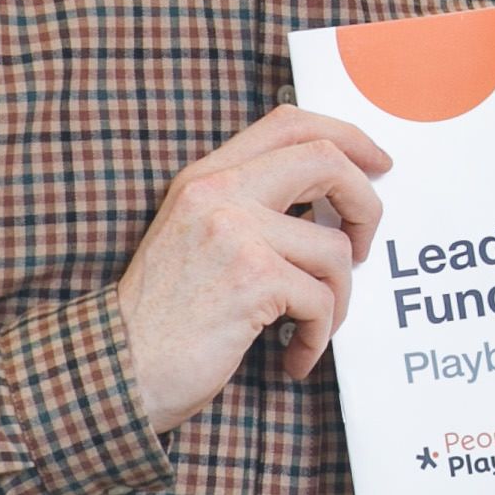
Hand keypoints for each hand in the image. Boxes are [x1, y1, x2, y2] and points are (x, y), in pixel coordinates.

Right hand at [117, 108, 390, 431]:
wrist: (118, 372)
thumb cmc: (162, 319)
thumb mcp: (196, 239)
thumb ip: (248, 208)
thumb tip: (329, 201)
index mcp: (206, 178)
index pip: (289, 123)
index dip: (346, 137)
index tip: (375, 163)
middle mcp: (218, 193)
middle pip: (326, 162)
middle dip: (365, 205)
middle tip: (363, 247)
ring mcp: (235, 232)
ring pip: (334, 248)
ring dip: (336, 299)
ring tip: (310, 327)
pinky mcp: (252, 278)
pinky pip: (323, 300)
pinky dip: (318, 336)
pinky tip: (294, 355)